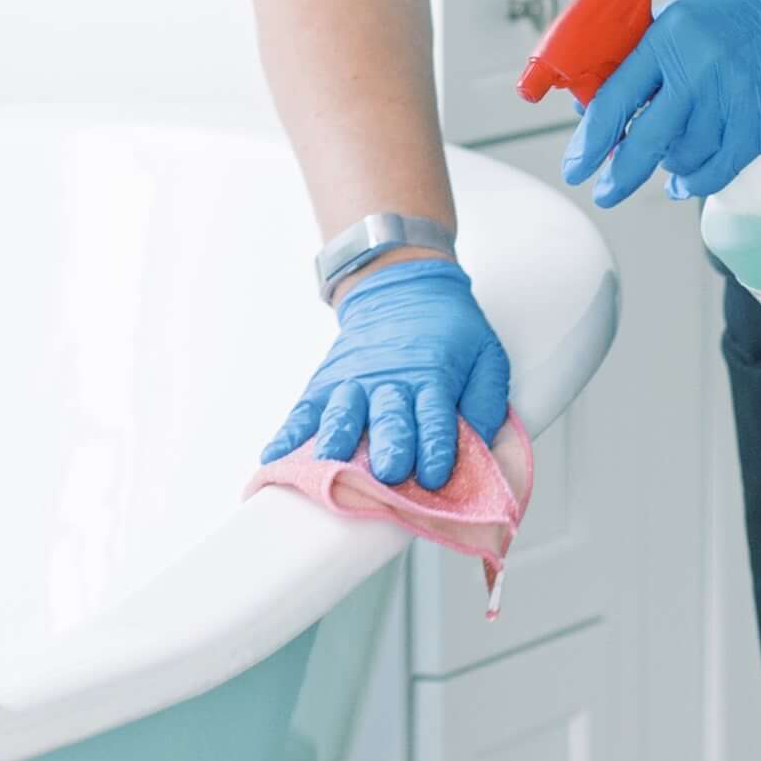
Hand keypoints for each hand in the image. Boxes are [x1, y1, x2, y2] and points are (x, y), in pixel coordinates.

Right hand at [264, 254, 513, 494]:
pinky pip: (305, 410)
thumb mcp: (486, 354)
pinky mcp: (326, 382)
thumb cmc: (449, 329)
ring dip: (337, 439)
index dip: (436, 445)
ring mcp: (353, 382)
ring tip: (329, 462)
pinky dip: (288, 433)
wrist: (400, 286)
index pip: (435, 415)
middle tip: (388, 473)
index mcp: (433, 376)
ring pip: (343, 412)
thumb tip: (481, 440)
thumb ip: (486, 398)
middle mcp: (390, 381)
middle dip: (389, 445)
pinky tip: (274, 457)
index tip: (435, 474)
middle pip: (389, 416)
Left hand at [564, 0, 760, 205]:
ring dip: (668, 167)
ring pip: (682, 157)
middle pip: (646, 140)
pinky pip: (718, 169)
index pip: (617, 98)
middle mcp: (699, 70)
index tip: (575, 166)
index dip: (590, 140)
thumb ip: (636, 59)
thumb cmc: (734, 17)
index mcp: (669, 38)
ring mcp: (733, 100)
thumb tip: (591, 109)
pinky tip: (684, 180)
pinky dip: (696, 180)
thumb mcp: (677, 20)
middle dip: (619, 176)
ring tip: (665, 162)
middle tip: (604, 193)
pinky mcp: (760, 124)